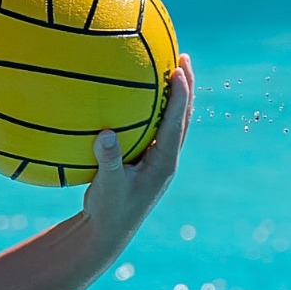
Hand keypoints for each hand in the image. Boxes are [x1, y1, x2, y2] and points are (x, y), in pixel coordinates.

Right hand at [82, 52, 194, 241]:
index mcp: (164, 162)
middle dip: (185, 87)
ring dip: (174, 96)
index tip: (179, 69)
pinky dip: (152, 109)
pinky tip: (137, 96)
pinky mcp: (146, 160)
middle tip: (183, 57)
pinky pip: (154, 128)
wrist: (109, 232)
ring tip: (170, 68)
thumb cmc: (109, 211)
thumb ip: (107, 161)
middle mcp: (166, 157)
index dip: (180, 95)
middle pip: (183, 116)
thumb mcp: (106, 187)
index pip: (176, 122)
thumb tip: (105, 133)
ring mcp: (158, 159)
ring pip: (172, 121)